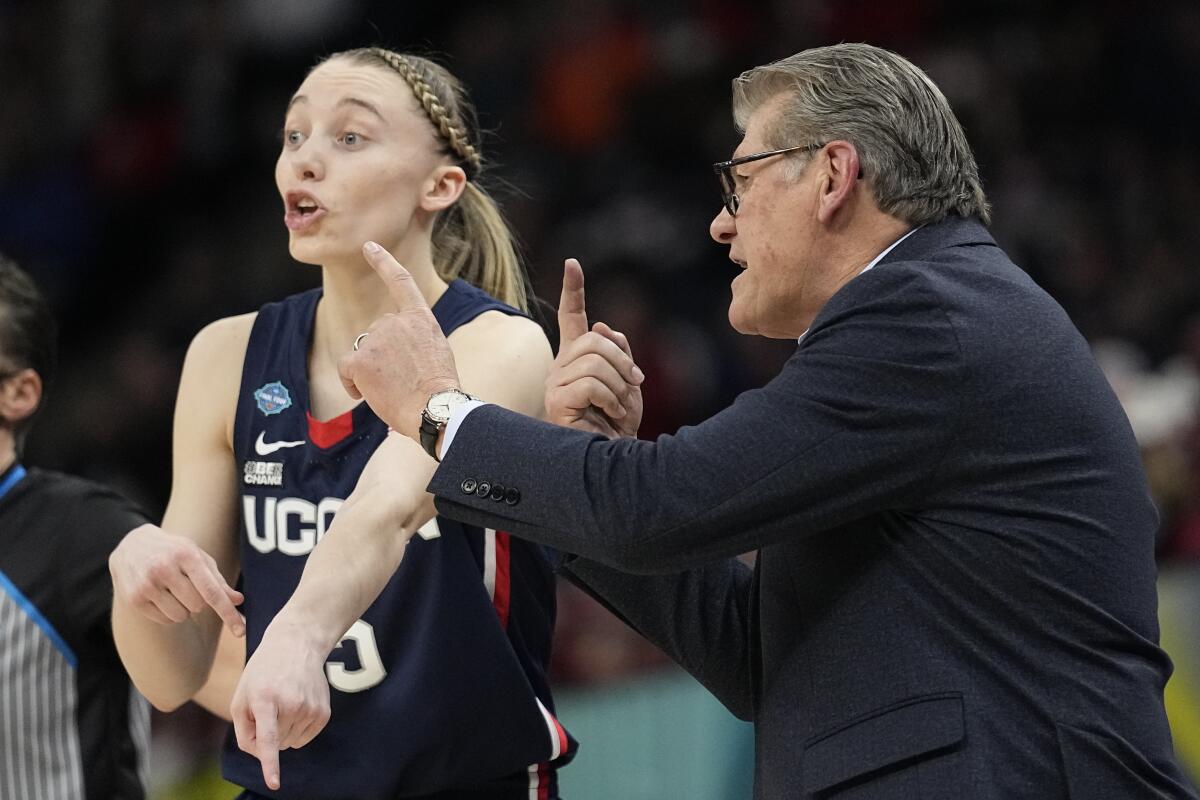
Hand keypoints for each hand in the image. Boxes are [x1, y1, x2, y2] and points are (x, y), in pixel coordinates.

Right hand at [109, 523, 244, 634]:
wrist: (132, 545)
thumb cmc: (174, 552)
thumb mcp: (197, 557)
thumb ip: (218, 580)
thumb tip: (238, 600)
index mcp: (186, 555)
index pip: (212, 591)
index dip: (228, 612)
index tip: (241, 631)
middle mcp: (164, 568)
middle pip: (198, 606)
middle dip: (198, 600)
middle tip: (186, 585)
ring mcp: (146, 584)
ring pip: (181, 616)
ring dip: (183, 608)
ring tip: (172, 590)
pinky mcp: (134, 599)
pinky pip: (165, 620)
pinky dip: (168, 613)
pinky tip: (160, 595)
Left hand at [231, 617, 330, 791]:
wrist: (298, 645)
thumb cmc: (263, 672)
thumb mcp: (241, 695)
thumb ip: (243, 730)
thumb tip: (261, 755)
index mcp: (265, 699)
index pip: (267, 737)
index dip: (269, 763)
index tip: (274, 783)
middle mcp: (291, 704)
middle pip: (273, 744)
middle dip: (267, 732)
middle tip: (269, 704)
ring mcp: (310, 709)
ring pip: (289, 743)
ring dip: (282, 730)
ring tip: (283, 701)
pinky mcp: (323, 714)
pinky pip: (304, 739)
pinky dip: (296, 730)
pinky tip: (296, 707)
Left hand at [338, 241, 461, 439]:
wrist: (435, 409)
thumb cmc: (439, 390)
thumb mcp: (436, 351)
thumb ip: (414, 338)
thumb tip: (393, 346)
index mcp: (420, 318)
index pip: (401, 281)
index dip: (383, 262)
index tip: (370, 247)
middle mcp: (396, 321)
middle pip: (376, 333)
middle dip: (382, 354)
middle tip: (402, 379)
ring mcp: (376, 339)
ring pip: (362, 351)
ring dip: (371, 370)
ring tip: (393, 389)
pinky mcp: (360, 359)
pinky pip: (346, 368)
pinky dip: (352, 383)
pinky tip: (366, 395)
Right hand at [545, 258, 643, 437]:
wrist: (615, 456)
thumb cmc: (619, 422)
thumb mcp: (627, 380)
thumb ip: (618, 351)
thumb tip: (602, 326)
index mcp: (577, 357)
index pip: (572, 317)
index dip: (573, 291)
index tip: (572, 264)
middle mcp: (561, 366)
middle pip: (594, 339)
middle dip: (622, 361)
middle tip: (633, 384)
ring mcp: (556, 384)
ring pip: (594, 361)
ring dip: (618, 384)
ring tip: (619, 405)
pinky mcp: (556, 402)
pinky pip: (590, 383)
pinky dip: (610, 398)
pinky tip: (610, 415)